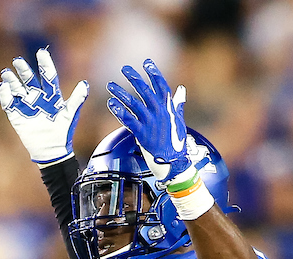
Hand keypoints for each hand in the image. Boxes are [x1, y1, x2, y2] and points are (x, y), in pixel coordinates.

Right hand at [0, 48, 88, 165]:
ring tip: (6, 73)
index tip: (41, 52)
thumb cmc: (62, 133)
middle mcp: (38, 98)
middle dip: (23, 70)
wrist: (51, 151)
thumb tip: (85, 84)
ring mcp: (27, 107)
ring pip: (17, 89)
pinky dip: (5, 96)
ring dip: (11, 81)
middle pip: (29, 79)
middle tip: (17, 60)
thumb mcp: (70, 114)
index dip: (44, 64)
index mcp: (51, 95)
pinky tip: (4, 88)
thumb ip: (77, 99)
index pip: (47, 75)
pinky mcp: (17, 117)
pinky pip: (9, 104)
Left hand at [106, 59, 189, 182]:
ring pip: (133, 103)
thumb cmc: (176, 142)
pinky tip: (111, 104)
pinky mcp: (141, 133)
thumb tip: (181, 90)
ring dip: (121, 93)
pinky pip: (128, 119)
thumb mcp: (179, 120)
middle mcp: (159, 112)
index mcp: (168, 107)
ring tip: (110, 85)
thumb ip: (178, 104)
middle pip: (145, 90)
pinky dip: (119, 111)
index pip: (161, 85)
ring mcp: (150, 122)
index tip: (146, 63)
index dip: (154, 73)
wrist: (173, 161)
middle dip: (134, 78)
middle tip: (124, 69)